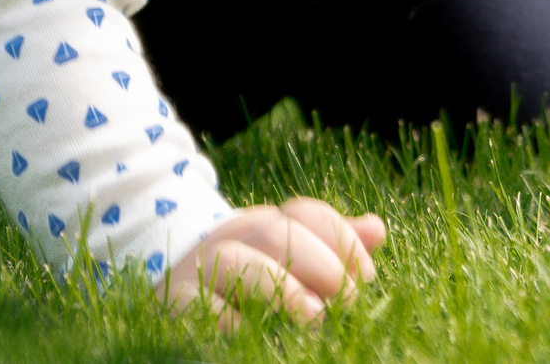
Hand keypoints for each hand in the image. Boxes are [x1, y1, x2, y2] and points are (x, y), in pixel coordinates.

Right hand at [164, 196, 385, 330]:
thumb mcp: (290, 265)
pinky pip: (201, 305)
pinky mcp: (177, 302)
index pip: (304, 214)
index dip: (340, 238)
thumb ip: (332, 250)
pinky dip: (232, 320)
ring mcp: (200, 268)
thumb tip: (377, 228)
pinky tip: (259, 335)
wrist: (172, 301)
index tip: (366, 276)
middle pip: (273, 230)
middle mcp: (231, 237)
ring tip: (313, 315)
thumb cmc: (247, 288)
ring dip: (279, 286)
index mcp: (264, 226)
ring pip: (236, 262)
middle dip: (317, 262)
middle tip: (346, 300)